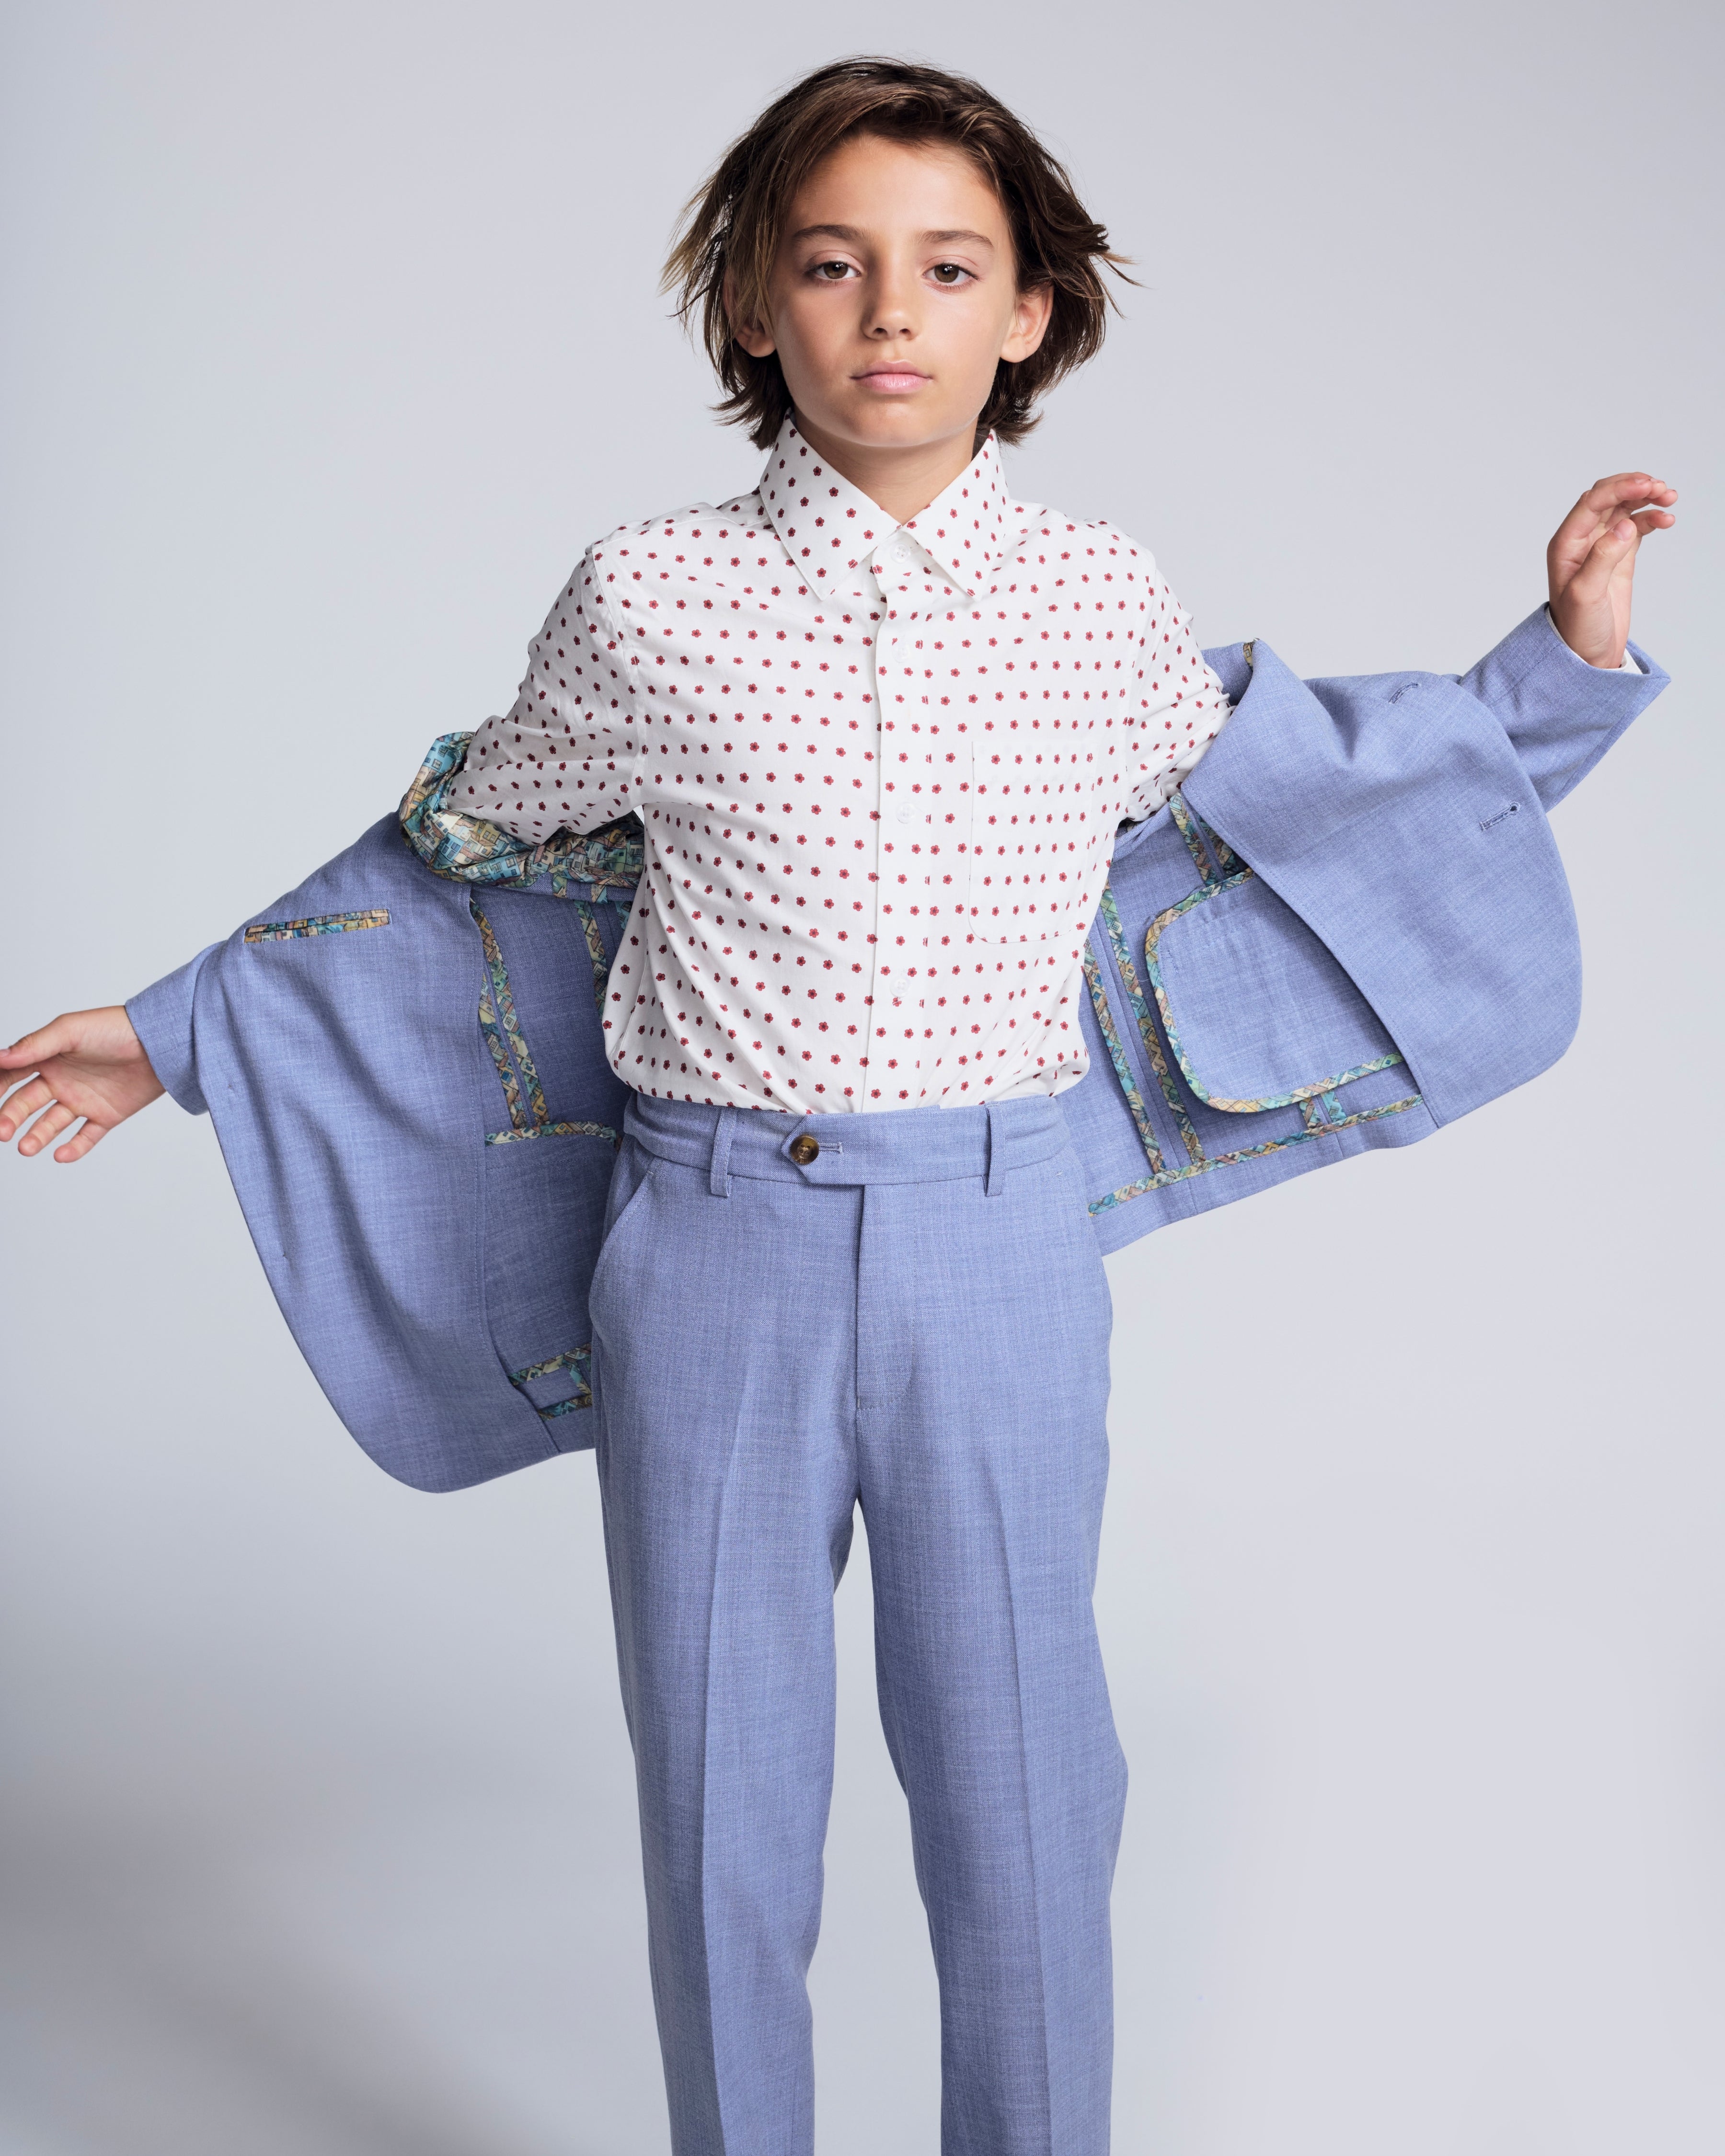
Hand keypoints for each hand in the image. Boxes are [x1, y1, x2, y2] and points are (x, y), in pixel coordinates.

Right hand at [0, 1007, 165, 1162]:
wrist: (159, 1043)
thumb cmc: (114, 1029)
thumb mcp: (70, 1031)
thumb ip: (35, 1046)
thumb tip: (0, 1058)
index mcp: (47, 1059)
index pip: (11, 1077)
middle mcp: (61, 1081)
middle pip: (26, 1104)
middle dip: (10, 1118)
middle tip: (2, 1132)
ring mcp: (82, 1100)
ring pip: (51, 1124)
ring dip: (36, 1136)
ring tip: (26, 1147)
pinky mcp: (106, 1115)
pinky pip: (86, 1137)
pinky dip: (74, 1148)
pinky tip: (61, 1155)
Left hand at [1547, 472, 1676, 667]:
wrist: (1587, 655)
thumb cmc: (1577, 629)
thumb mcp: (1585, 595)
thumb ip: (1602, 558)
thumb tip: (1624, 526)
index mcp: (1565, 545)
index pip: (1591, 503)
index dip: (1619, 488)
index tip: (1646, 484)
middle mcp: (1581, 541)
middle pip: (1608, 498)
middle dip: (1634, 487)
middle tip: (1661, 488)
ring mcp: (1602, 547)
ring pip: (1624, 509)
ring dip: (1646, 499)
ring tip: (1670, 498)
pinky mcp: (1619, 557)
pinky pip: (1636, 527)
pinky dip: (1652, 519)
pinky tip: (1667, 520)